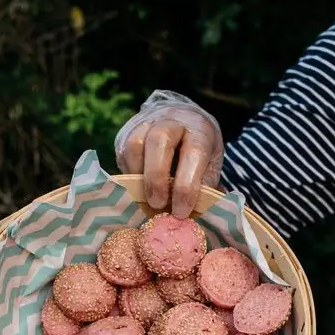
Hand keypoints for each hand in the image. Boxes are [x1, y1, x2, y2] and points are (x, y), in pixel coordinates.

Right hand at [115, 92, 223, 218]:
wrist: (181, 119)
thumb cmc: (198, 149)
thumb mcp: (210, 164)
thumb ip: (204, 187)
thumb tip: (195, 215)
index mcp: (198, 129)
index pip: (194, 153)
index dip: (186, 185)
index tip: (181, 211)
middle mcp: (172, 120)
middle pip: (159, 141)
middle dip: (156, 178)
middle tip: (157, 205)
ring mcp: (146, 123)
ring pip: (135, 145)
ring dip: (138, 178)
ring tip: (145, 199)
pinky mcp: (127, 132)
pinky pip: (123, 154)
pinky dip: (129, 176)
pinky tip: (139, 189)